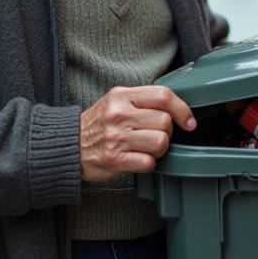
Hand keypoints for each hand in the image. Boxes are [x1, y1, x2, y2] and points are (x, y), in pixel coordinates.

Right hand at [79, 86, 195, 181]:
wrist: (69, 145)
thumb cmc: (98, 124)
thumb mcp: (116, 101)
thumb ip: (143, 100)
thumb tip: (177, 107)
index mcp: (122, 96)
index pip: (163, 95)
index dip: (182, 109)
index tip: (188, 121)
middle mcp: (119, 114)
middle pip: (165, 121)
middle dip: (168, 132)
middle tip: (158, 135)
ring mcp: (116, 137)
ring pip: (160, 142)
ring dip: (160, 149)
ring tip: (149, 148)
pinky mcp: (115, 159)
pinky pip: (148, 162)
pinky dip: (149, 162)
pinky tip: (139, 158)